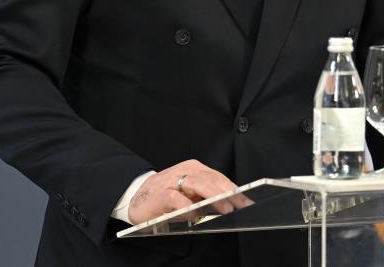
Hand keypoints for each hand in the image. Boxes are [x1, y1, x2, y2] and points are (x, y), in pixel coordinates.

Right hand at [126, 159, 250, 224]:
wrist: (136, 197)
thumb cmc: (167, 196)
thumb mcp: (189, 193)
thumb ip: (206, 196)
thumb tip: (231, 205)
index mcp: (194, 168)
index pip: (219, 177)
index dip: (234, 189)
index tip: (247, 201)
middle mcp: (185, 171)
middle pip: (212, 179)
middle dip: (228, 192)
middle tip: (241, 205)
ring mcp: (172, 181)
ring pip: (198, 183)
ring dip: (214, 197)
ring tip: (226, 209)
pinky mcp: (161, 194)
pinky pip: (177, 199)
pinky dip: (188, 207)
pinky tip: (196, 215)